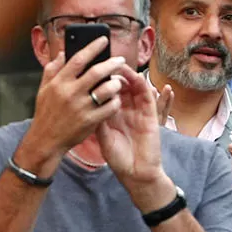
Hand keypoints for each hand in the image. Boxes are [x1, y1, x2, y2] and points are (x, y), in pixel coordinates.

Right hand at [13, 40, 127, 176]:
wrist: (46, 139)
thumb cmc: (45, 113)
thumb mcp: (43, 89)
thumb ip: (52, 69)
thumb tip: (62, 53)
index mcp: (59, 82)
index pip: (78, 59)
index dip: (92, 47)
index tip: (103, 40)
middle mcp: (70, 93)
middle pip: (97, 71)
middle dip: (112, 63)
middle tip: (120, 59)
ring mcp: (82, 107)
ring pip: (107, 89)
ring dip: (116, 83)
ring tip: (119, 81)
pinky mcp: (91, 121)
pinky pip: (110, 107)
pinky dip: (116, 101)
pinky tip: (115, 99)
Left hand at [97, 69, 172, 208]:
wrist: (136, 173)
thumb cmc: (118, 157)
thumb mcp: (102, 135)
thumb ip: (95, 116)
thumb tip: (81, 98)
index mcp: (111, 112)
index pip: (104, 90)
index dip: (98, 78)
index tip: (87, 65)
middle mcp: (124, 108)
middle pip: (118, 84)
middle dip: (111, 71)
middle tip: (102, 58)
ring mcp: (137, 110)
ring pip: (132, 86)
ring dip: (126, 73)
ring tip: (117, 62)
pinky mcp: (150, 115)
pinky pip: (147, 95)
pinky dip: (141, 83)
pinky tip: (134, 75)